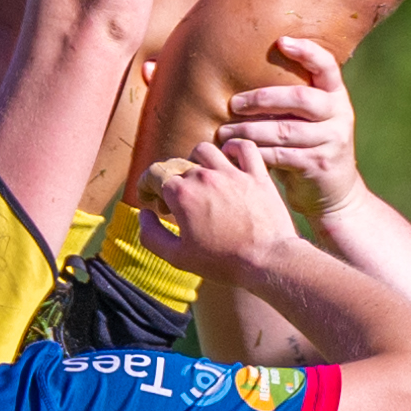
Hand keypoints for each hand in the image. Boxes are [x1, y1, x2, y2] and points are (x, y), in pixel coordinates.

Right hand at [137, 136, 298, 279]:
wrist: (267, 262)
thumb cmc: (223, 263)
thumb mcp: (177, 257)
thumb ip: (151, 235)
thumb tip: (143, 214)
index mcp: (182, 194)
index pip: (154, 175)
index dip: (148, 187)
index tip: (152, 201)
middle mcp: (205, 176)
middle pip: (178, 166)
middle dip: (170, 183)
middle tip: (177, 206)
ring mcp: (232, 173)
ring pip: (205, 150)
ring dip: (196, 161)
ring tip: (199, 179)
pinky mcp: (257, 175)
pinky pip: (243, 147)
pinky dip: (234, 148)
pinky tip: (229, 160)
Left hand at [219, 34, 359, 213]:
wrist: (336, 194)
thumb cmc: (310, 147)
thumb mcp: (310, 120)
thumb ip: (291, 102)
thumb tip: (241, 77)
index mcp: (336, 96)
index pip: (327, 66)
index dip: (307, 51)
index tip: (281, 41)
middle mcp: (339, 114)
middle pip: (301, 98)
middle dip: (262, 98)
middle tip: (233, 103)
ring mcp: (332, 141)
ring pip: (285, 130)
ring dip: (249, 130)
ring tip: (223, 133)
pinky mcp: (319, 165)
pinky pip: (281, 155)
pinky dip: (255, 153)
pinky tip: (234, 153)